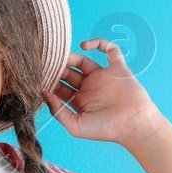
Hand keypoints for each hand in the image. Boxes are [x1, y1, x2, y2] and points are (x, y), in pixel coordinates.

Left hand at [42, 38, 164, 146]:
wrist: (133, 125)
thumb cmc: (106, 130)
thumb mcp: (76, 125)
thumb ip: (58, 110)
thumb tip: (43, 93)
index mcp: (79, 101)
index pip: (60, 87)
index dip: (49, 82)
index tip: (38, 77)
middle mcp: (90, 88)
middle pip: (68, 73)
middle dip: (57, 68)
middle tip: (44, 63)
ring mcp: (103, 77)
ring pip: (83, 60)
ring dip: (70, 57)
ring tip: (58, 55)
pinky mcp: (117, 68)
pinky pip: (109, 50)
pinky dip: (98, 43)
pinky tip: (83, 46)